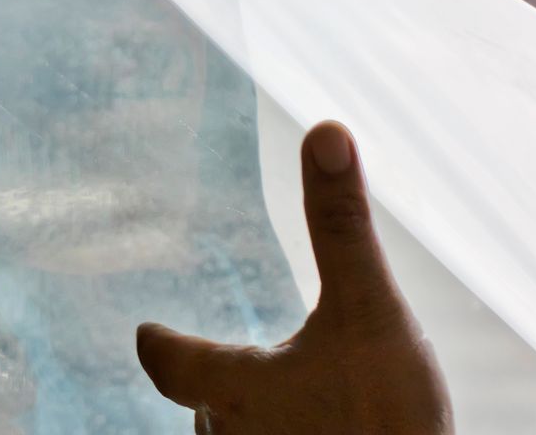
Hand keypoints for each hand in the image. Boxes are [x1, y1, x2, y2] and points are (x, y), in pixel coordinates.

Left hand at [136, 122, 452, 433]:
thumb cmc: (386, 422)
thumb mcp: (371, 311)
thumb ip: (343, 226)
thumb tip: (324, 131)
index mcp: (238, 388)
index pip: (173, 363)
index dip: (163, 345)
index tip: (150, 334)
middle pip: (209, 408)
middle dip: (223, 388)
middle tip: (231, 368)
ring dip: (254, 422)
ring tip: (285, 407)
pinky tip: (314, 431)